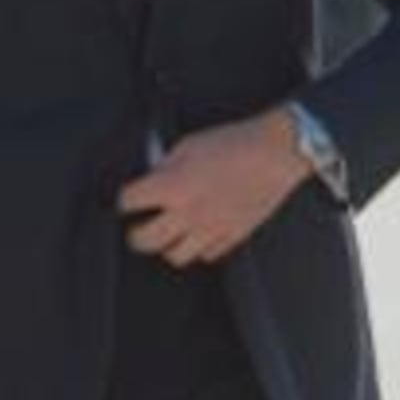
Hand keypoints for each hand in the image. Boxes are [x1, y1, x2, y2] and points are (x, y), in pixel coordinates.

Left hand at [118, 110, 308, 267]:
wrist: (274, 153)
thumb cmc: (234, 143)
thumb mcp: (188, 144)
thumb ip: (165, 166)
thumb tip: (152, 179)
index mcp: (172, 185)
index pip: (128, 201)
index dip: (124, 200)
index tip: (127, 200)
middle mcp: (187, 213)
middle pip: (144, 241)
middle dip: (135, 235)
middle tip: (138, 228)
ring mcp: (210, 229)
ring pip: (174, 256)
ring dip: (168, 246)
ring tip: (170, 234)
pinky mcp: (232, 236)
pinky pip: (206, 255)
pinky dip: (199, 247)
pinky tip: (200, 233)